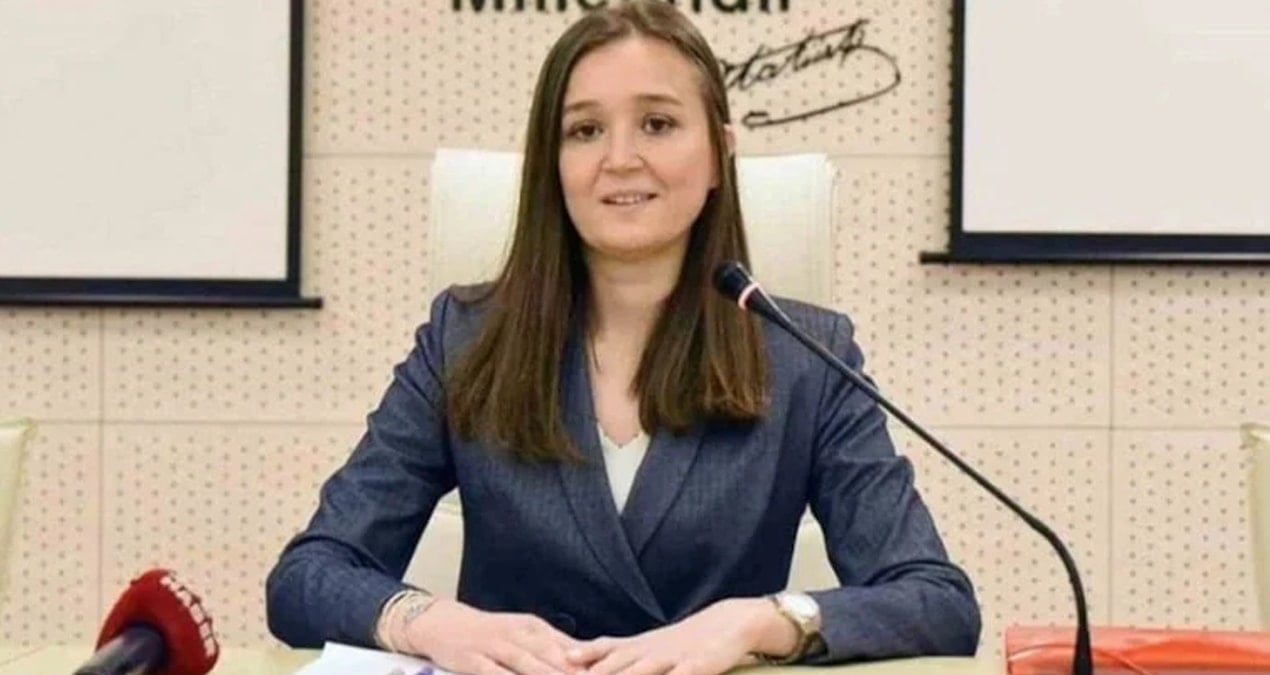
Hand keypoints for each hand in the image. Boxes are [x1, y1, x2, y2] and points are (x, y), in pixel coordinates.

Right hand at [405, 599, 583, 674]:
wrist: (444, 623)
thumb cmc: (490, 633)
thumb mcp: (524, 634)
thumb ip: (553, 647)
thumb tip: (586, 659)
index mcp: (535, 629)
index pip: (569, 649)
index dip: (591, 666)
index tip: (612, 673)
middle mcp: (519, 635)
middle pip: (553, 659)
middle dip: (574, 674)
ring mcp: (497, 647)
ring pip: (528, 666)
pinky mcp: (474, 661)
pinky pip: (495, 674)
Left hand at [566, 598, 793, 674]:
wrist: (728, 623)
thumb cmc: (682, 643)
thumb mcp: (643, 647)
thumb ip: (610, 654)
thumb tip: (571, 659)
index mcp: (634, 650)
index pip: (598, 657)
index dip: (577, 664)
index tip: (550, 668)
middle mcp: (648, 653)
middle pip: (613, 668)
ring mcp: (673, 659)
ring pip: (642, 672)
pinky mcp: (698, 666)